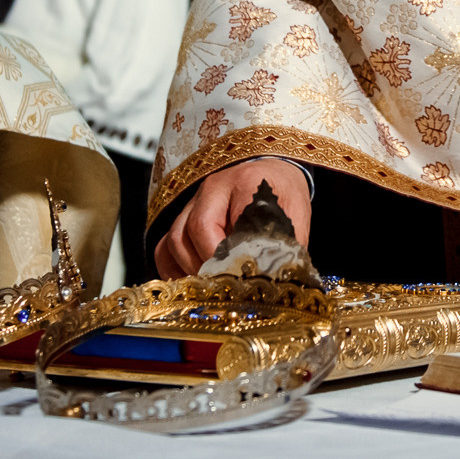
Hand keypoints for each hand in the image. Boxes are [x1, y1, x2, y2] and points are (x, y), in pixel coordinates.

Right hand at [153, 158, 312, 278]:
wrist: (274, 170)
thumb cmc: (284, 194)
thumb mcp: (294, 217)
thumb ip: (285, 248)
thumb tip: (280, 282)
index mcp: (243, 183)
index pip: (218, 223)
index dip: (221, 258)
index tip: (236, 281)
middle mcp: (212, 189)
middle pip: (191, 231)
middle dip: (207, 266)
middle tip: (225, 288)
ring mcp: (193, 201)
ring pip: (174, 239)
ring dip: (191, 269)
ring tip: (213, 287)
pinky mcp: (184, 217)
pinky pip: (165, 247)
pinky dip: (174, 269)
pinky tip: (193, 282)